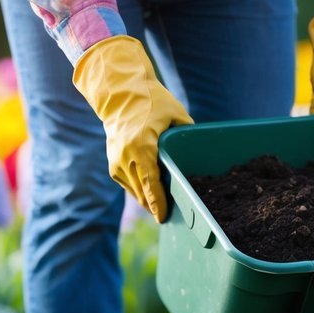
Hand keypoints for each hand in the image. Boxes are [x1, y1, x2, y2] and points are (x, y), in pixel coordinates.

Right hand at [73, 35, 192, 221]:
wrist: (120, 95)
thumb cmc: (150, 101)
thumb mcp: (175, 113)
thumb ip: (187, 132)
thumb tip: (201, 146)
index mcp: (141, 147)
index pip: (150, 184)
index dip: (157, 204)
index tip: (162, 218)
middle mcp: (125, 158)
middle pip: (142, 193)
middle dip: (155, 205)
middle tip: (169, 214)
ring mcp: (116, 162)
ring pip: (134, 191)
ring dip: (147, 198)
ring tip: (162, 203)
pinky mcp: (112, 164)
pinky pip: (128, 184)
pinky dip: (139, 188)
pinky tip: (150, 189)